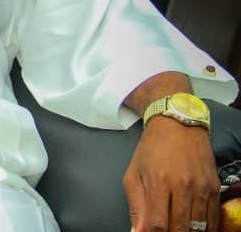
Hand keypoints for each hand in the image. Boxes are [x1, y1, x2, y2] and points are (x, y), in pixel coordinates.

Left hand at [124, 116, 219, 231]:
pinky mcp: (214, 187)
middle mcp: (182, 186)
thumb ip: (135, 206)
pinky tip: (194, 227)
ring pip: (198, 227)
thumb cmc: (150, 150)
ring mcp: (201, 187)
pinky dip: (204, 228)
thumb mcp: (133, 173)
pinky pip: (212, 218)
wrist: (177, 126)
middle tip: (165, 231)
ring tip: (178, 228)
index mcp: (158, 182)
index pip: (158, 223)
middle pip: (180, 228)